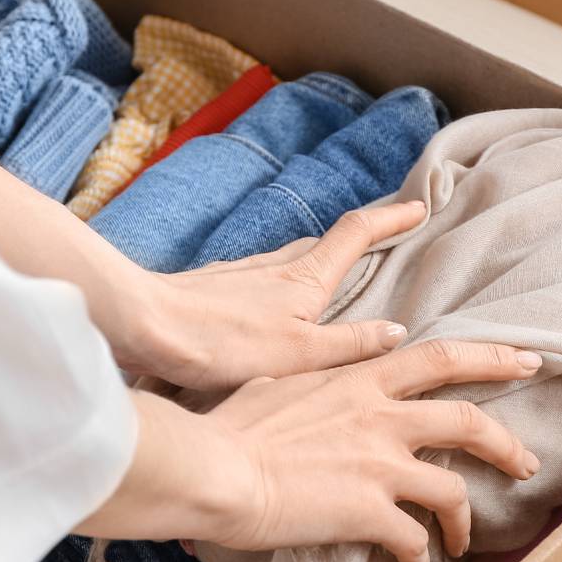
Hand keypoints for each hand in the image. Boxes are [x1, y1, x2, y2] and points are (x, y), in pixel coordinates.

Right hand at [79, 340, 542, 561]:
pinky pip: (416, 541)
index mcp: (360, 379)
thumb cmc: (229, 427)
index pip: (440, 358)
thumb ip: (311, 381)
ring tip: (465, 540)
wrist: (214, 468)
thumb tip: (299, 381)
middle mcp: (382, 415)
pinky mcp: (370, 510)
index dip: (489, 358)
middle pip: (469, 419)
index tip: (523, 361)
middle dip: (507, 443)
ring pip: (454, 488)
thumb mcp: (279, 383)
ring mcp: (381, 463)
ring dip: (466, 518)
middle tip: (529, 462)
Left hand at [112, 202, 429, 393]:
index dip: (391, 218)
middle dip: (359, 236)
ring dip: (317, 258)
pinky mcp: (212, 288)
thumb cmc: (221, 343)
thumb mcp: (300, 355)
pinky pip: (259, 277)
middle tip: (383, 237)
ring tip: (332, 273)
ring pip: (290, 258)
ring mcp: (240, 274)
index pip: (358, 235)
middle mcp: (275, 267)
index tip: (419, 206)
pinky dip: (279, 281)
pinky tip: (268, 303)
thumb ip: (351, 344)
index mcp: (305, 280)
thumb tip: (397, 332)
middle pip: (325, 241)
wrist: (142, 326)